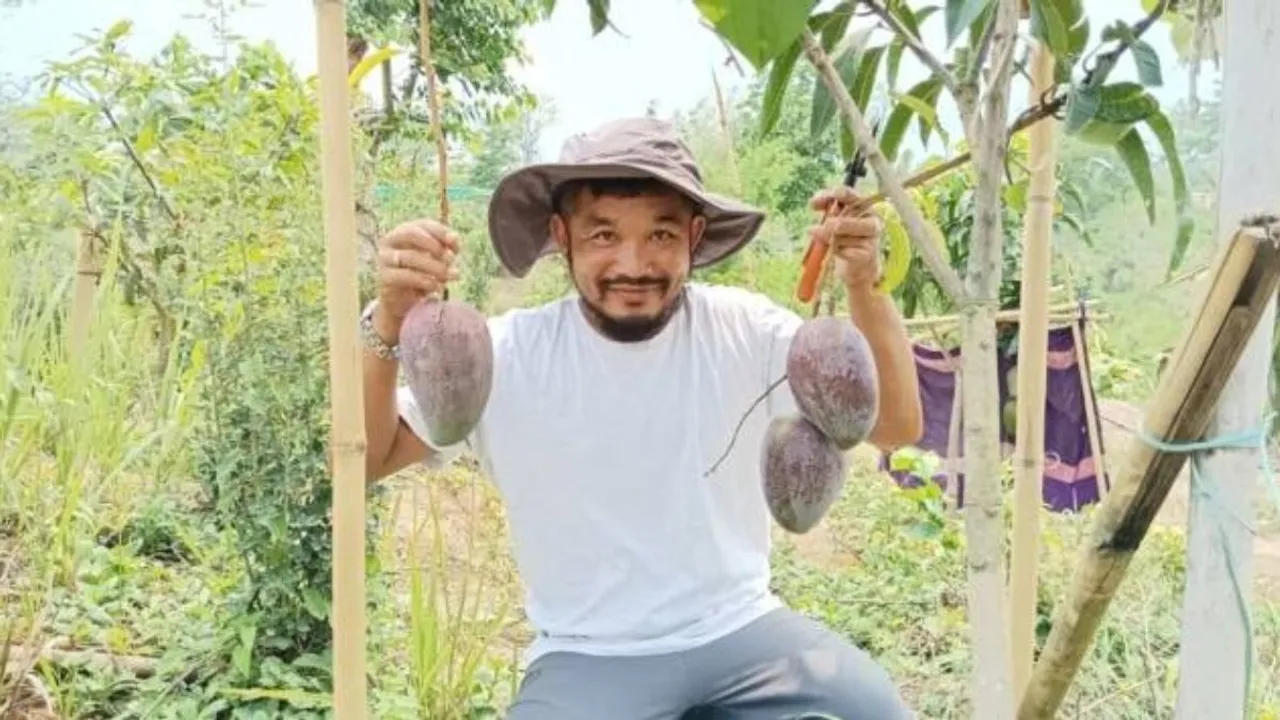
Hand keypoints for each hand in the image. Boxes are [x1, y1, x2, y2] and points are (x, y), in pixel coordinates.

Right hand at [374, 218, 460, 339]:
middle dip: (434, 246)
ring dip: (434, 266)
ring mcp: (385, 258)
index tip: (457, 246)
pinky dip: (424, 281)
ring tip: (450, 276)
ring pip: (409, 256)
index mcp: (406, 230)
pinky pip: (404, 275)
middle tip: (451, 260)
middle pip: (411, 234)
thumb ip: (446, 248)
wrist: (404, 303)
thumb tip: (454, 239)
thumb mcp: (438, 260)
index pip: (424, 224)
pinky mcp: (384, 277)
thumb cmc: (423, 275)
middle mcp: (391, 240)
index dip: (442, 232)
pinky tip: (437, 287)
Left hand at [808, 186, 882, 290]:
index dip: (829, 196)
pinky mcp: (868, 254)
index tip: (812, 204)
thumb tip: (813, 203)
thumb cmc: (846, 237)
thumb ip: (827, 209)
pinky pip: (846, 252)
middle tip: (814, 230)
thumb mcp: (836, 220)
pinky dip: (837, 252)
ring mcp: (871, 237)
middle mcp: (871, 219)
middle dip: (828, 224)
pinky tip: (836, 251)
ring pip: (843, 236)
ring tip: (825, 241)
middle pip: (847, 218)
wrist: (860, 265)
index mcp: (864, 205)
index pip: (848, 194)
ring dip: (829, 239)